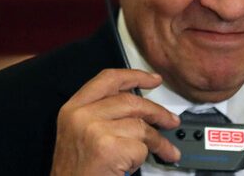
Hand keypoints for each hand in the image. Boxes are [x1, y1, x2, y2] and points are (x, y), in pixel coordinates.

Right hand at [50, 69, 180, 175]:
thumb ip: (103, 113)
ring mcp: (94, 130)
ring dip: (157, 141)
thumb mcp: (80, 132)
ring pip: (140, 126)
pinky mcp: (108, 148)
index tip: (154, 79)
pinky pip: (140, 147)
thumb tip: (139, 106)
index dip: (135, 76)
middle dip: (156, 112)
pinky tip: (135, 164)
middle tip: (170, 120)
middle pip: (130, 101)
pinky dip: (143, 157)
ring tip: (166, 150)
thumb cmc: (77, 169)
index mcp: (73, 108)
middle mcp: (81, 115)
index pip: (108, 79)